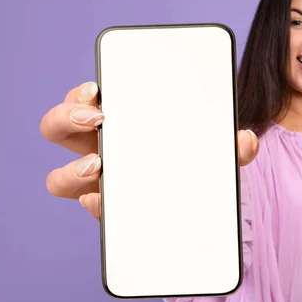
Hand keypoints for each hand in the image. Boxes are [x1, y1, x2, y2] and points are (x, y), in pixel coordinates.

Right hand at [40, 82, 259, 220]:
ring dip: (70, 171)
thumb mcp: (214, 148)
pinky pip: (89, 209)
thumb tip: (245, 140)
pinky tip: (104, 200)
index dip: (79, 94)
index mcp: (117, 124)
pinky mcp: (108, 212)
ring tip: (100, 165)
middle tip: (98, 119)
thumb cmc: (195, 162)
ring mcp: (100, 182)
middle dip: (66, 118)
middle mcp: (98, 149)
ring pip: (59, 178)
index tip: (98, 90)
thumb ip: (233, 144)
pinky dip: (93, 204)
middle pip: (56, 128)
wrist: (198, 200)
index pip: (83, 100)